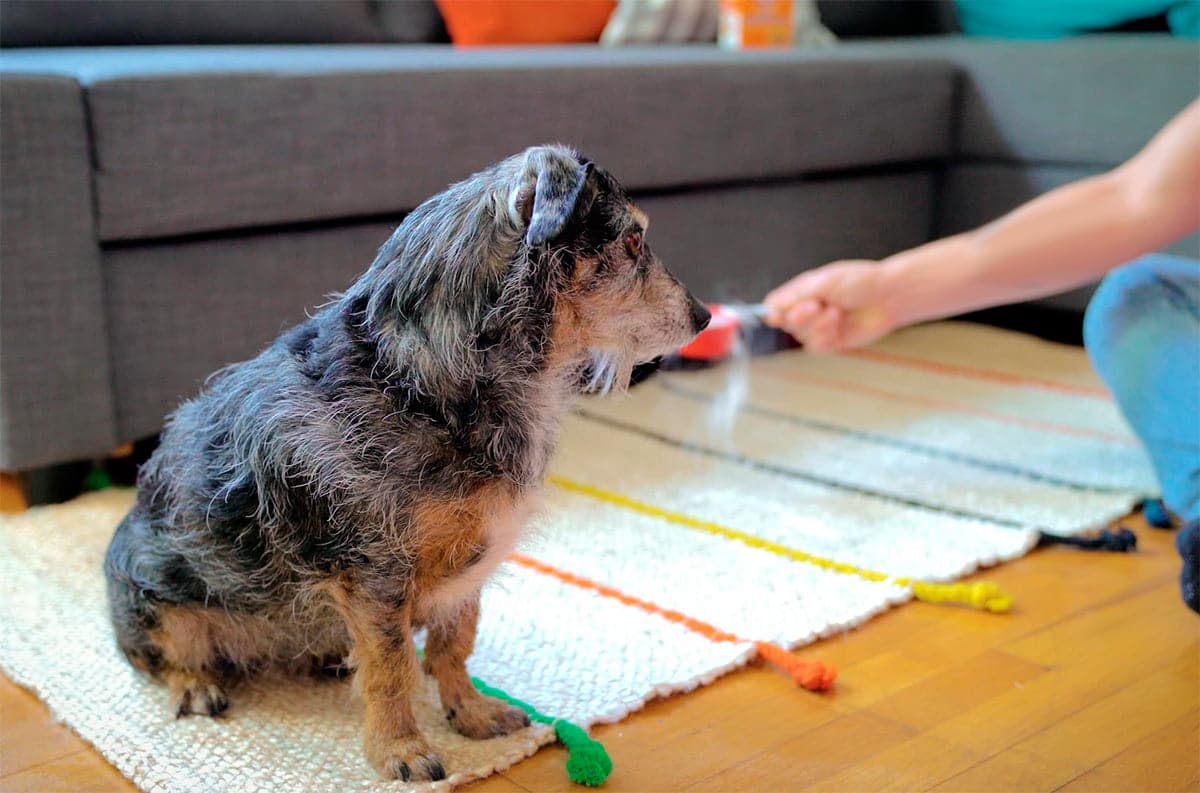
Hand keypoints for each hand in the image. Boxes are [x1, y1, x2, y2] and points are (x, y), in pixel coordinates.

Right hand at [762, 260, 899, 352]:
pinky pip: (816, 347)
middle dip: (801, 317)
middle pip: (786, 323)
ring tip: (837, 313)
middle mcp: (807, 309)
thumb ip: (794, 296)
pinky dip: (826, 337)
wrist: (890, 296)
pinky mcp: (831, 341)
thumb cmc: (860, 281)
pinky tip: (840, 326)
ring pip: (801, 336)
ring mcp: (819, 326)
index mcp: (801, 292)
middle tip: (818, 306)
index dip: (773, 313)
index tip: (779, 316)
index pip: (774, 306)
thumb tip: (768, 308)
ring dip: (819, 326)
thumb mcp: (823, 281)